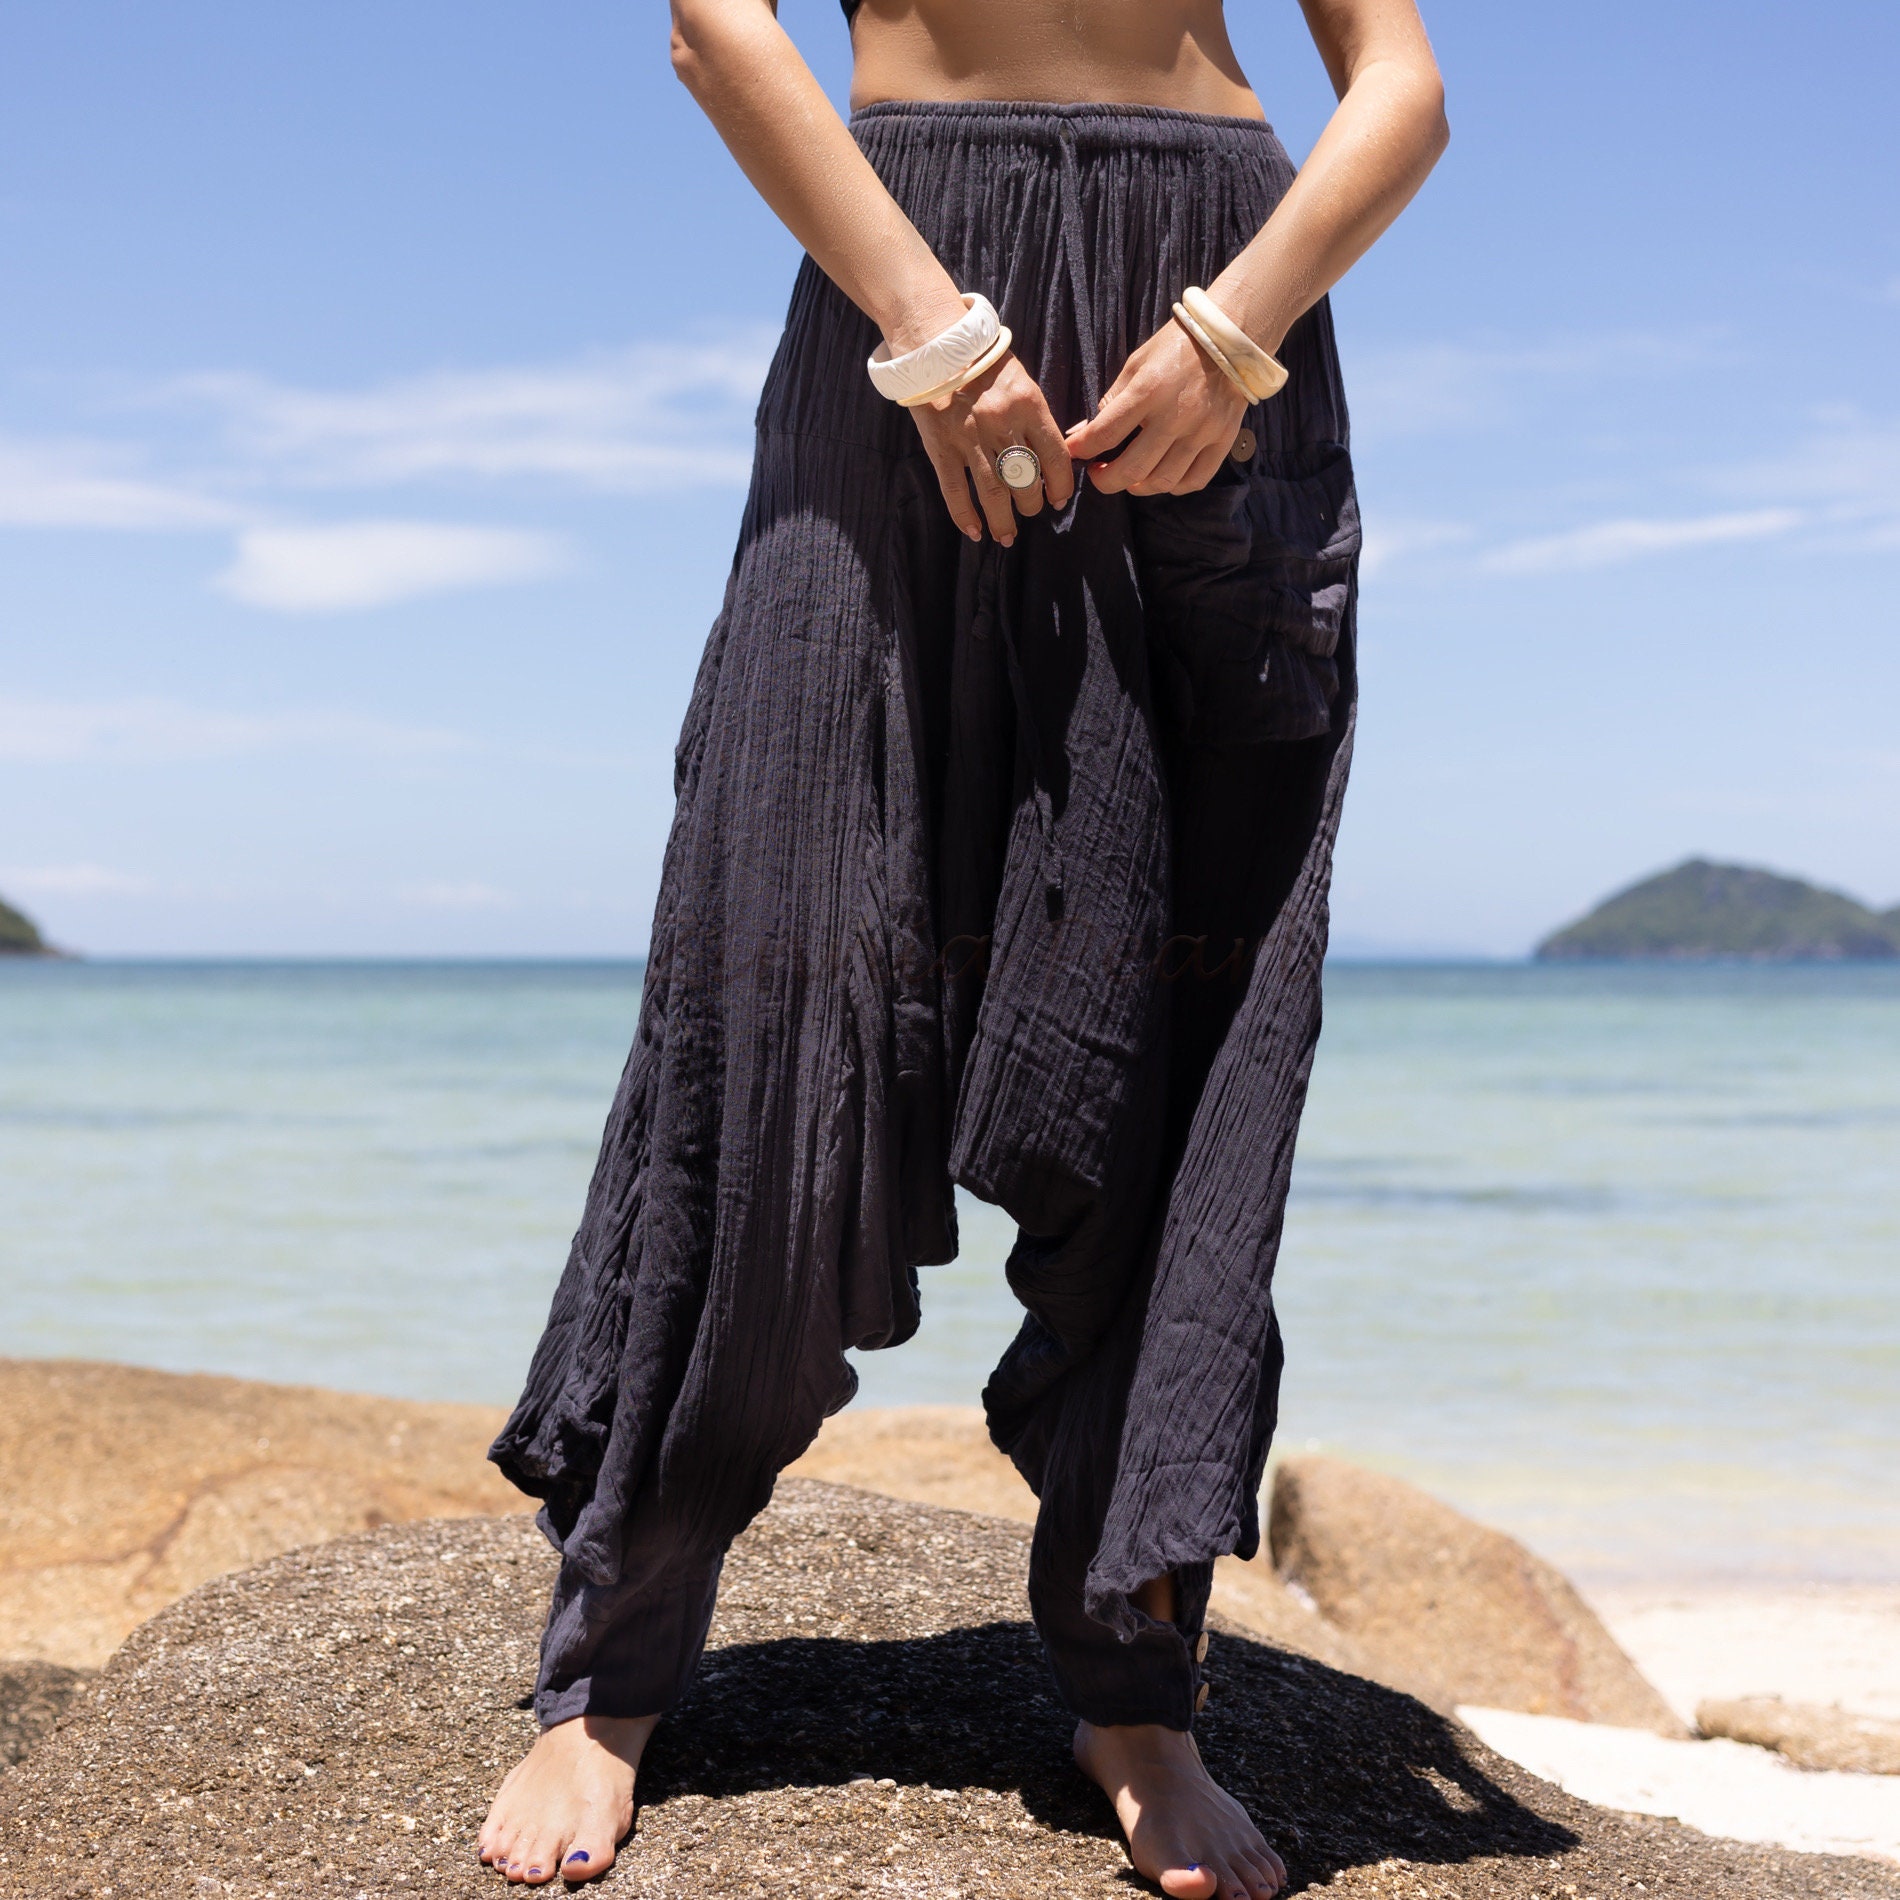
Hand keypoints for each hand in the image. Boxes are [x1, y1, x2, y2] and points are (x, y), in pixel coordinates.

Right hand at [907, 353, 1074, 545]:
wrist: (935, 345)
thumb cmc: (983, 364)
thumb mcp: (1020, 382)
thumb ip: (1035, 418)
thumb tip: (1052, 457)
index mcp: (1028, 403)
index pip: (1054, 455)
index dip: (1060, 485)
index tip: (1058, 499)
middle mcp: (1001, 423)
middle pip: (1025, 478)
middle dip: (1031, 503)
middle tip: (1030, 511)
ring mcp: (969, 437)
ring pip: (994, 492)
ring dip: (1003, 520)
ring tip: (1007, 535)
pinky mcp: (941, 447)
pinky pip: (956, 490)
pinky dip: (965, 516)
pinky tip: (975, 532)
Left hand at [1063, 320, 1247, 496]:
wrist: (1230, 338)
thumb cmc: (1175, 349)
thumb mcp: (1136, 363)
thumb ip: (1112, 400)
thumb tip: (1085, 433)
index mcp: (1149, 390)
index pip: (1106, 433)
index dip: (1082, 449)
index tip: (1074, 452)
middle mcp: (1175, 415)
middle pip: (1132, 469)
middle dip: (1106, 480)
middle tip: (1098, 474)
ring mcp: (1202, 431)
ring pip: (1162, 481)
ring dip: (1137, 487)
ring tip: (1128, 478)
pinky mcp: (1223, 439)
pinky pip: (1195, 480)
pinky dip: (1173, 487)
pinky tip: (1161, 477)